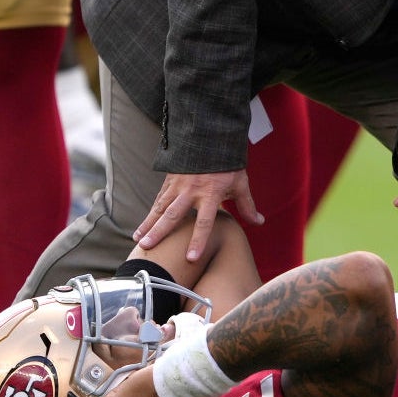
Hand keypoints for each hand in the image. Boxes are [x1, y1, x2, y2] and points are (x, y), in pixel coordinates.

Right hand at [135, 170, 261, 263]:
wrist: (212, 138)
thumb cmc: (229, 164)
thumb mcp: (240, 184)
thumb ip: (247, 205)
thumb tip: (259, 222)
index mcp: (211, 194)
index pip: (204, 222)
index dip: (198, 241)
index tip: (190, 258)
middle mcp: (191, 191)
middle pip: (173, 215)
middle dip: (159, 232)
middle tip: (147, 247)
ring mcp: (178, 185)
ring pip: (160, 207)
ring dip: (148, 224)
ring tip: (137, 239)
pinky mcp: (170, 180)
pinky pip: (159, 199)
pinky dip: (150, 212)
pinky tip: (142, 225)